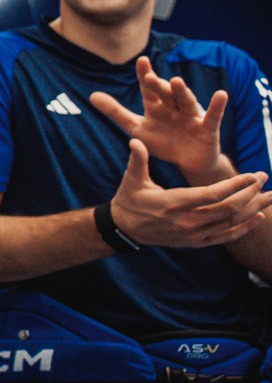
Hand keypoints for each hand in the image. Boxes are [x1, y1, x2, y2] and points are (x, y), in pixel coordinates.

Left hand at [90, 57, 228, 177]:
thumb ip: (116, 112)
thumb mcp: (137, 128)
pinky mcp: (208, 128)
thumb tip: (91, 96)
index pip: (149, 88)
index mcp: (157, 106)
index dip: (145, 75)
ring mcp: (192, 116)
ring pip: (186, 101)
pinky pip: (213, 116)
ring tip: (176, 81)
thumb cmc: (163, 141)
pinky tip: (221, 94)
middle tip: (150, 78)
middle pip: (165, 94)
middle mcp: (174, 106)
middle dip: (159, 86)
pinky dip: (217, 106)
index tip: (141, 60)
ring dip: (181, 92)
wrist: (188, 163)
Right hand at [111, 139, 270, 247]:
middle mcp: (187, 221)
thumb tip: (135, 141)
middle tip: (263, 177)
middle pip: (228, 209)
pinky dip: (244, 228)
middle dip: (250, 193)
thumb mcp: (131, 179)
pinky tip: (258, 217)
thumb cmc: (129, 199)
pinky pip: (225, 237)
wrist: (125, 228)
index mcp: (173, 203)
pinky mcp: (196, 242)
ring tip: (270, 196)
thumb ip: (137, 160)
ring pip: (231, 222)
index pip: (211, 196)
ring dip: (254, 209)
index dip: (234, 186)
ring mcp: (193, 234)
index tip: (252, 176)